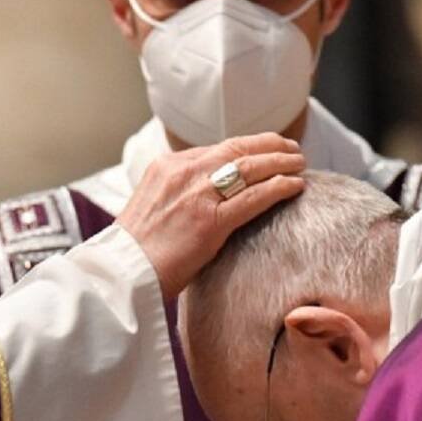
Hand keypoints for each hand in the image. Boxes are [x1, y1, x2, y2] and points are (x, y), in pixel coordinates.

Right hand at [117, 132, 305, 298]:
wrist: (121, 274)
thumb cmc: (136, 250)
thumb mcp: (151, 205)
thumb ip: (177, 193)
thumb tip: (204, 197)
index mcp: (166, 166)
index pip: (216, 148)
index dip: (246, 147)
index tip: (264, 150)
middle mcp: (182, 172)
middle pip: (237, 148)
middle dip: (269, 146)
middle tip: (291, 150)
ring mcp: (197, 195)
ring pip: (250, 168)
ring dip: (281, 163)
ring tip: (300, 164)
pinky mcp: (210, 221)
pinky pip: (254, 197)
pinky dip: (279, 188)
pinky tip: (295, 186)